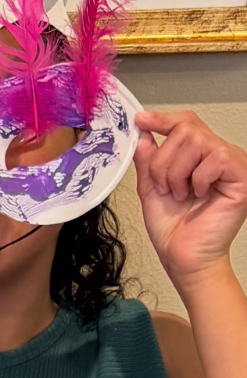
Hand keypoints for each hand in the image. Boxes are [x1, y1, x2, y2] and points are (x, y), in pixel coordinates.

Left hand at [133, 110, 246, 291]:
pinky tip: (199, 195)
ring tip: (181, 194)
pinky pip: (215, 157)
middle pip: (186, 128)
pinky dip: (197, 179)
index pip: (185, 123)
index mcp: (198, 157)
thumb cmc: (174, 231)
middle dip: (164, 160)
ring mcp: (231, 163)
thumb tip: (142, 132)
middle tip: (165, 187)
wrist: (184, 259)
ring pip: (196, 140)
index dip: (163, 119)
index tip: (141, 120)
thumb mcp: (151, 188)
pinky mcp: (241, 175)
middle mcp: (217, 155)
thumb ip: (148, 159)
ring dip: (177, 172)